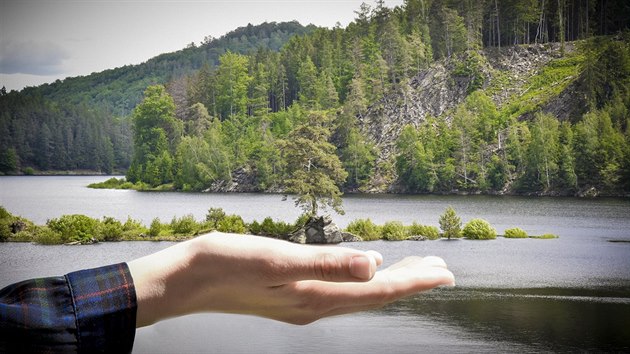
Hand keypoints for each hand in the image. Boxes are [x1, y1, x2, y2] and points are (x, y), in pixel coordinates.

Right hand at [128, 232, 454, 326]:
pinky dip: (363, 279)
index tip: (445, 272)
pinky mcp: (291, 294)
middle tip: (441, 268)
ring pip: (360, 293)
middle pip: (374, 295)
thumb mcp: (276, 259)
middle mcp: (315, 305)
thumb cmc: (225, 265)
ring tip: (413, 269)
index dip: (414, 282)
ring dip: (389, 281)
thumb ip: (326, 263)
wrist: (186, 281)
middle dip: (410, 281)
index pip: (378, 291)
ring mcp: (302, 302)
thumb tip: (374, 265)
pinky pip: (341, 289)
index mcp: (316, 297)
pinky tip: (364, 268)